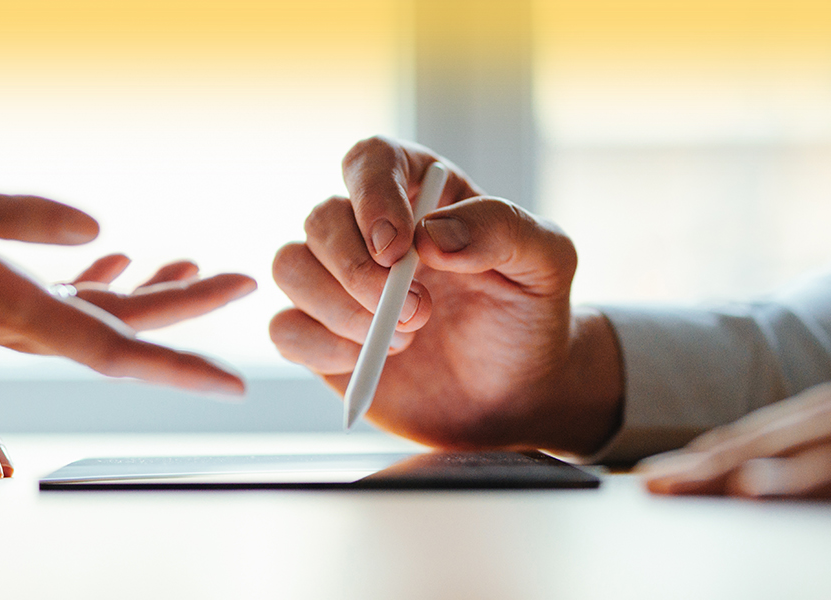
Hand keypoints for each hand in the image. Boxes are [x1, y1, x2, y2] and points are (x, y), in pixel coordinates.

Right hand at [0, 139, 246, 393]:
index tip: (230, 380)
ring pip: (82, 316)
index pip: (105, 345)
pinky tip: (118, 260)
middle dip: (181, 314)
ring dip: (144, 298)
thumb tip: (99, 230)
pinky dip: (92, 282)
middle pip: (108, 332)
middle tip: (239, 282)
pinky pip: (46, 298)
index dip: (174, 362)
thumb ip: (16, 215)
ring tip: (195, 271)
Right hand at [269, 136, 621, 452]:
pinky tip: (368, 360)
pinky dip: (321, 346)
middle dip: (360, 272)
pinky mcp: (319, 332)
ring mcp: (337, 280)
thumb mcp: (546, 261)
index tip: (397, 248)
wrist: (515, 390)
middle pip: (321, 219)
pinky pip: (284, 328)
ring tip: (404, 340)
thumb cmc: (528, 314)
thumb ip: (501, 229)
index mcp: (419, 192)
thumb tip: (432, 235)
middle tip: (418, 314)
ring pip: (290, 267)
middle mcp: (368, 228)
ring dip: (339, 309)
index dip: (372, 196)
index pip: (371, 161)